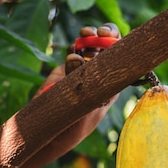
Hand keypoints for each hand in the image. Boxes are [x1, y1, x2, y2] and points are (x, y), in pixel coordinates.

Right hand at [16, 23, 120, 167]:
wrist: (44, 134)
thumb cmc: (70, 129)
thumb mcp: (83, 112)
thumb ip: (86, 90)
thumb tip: (83, 65)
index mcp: (111, 88)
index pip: (123, 63)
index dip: (121, 49)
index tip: (114, 41)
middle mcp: (100, 77)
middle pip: (110, 49)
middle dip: (107, 37)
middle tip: (100, 33)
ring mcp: (82, 72)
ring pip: (92, 47)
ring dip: (90, 37)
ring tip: (85, 36)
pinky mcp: (66, 70)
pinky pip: (74, 51)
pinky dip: (74, 47)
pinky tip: (73, 50)